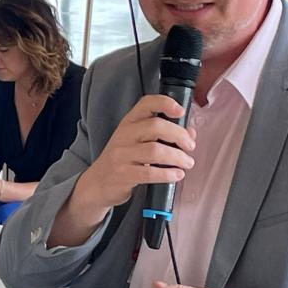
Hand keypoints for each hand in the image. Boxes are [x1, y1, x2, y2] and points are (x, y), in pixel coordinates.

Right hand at [74, 95, 195, 214]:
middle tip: (190, 146)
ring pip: (155, 150)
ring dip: (177, 157)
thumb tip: (190, 134)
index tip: (180, 112)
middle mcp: (124, 135)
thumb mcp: (137, 142)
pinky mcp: (123, 174)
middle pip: (155, 127)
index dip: (165, 103)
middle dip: (179, 136)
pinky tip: (177, 175)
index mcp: (128, 123)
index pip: (146, 104)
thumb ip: (163, 135)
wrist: (97, 183)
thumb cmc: (122, 160)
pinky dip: (168, 174)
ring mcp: (121, 155)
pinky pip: (150, 173)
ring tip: (187, 163)